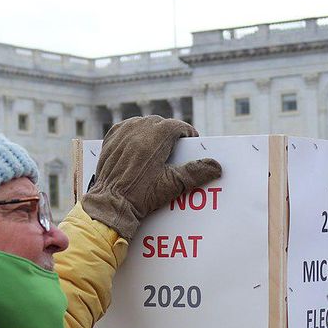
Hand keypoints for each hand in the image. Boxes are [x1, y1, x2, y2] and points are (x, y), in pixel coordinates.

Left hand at [83, 116, 222, 238]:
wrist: (111, 203)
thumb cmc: (142, 195)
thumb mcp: (172, 185)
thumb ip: (195, 172)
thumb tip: (216, 166)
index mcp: (155, 138)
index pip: (177, 126)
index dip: (187, 133)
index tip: (191, 142)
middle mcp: (138, 130)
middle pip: (160, 123)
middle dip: (170, 133)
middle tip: (176, 148)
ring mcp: (122, 133)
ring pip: (143, 123)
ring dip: (152, 131)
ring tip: (158, 147)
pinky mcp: (110, 140)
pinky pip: (126, 128)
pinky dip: (134, 133)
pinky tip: (138, 145)